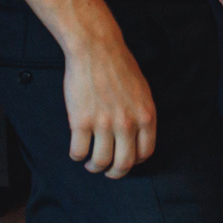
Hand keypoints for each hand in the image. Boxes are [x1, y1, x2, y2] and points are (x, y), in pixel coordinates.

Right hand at [62, 25, 158, 176]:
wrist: (97, 50)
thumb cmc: (120, 67)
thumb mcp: (143, 92)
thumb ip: (142, 114)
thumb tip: (138, 136)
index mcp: (146, 116)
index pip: (145, 153)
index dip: (135, 162)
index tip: (125, 160)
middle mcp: (127, 124)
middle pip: (124, 164)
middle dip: (115, 173)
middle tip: (107, 171)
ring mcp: (104, 124)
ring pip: (100, 161)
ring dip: (94, 167)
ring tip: (90, 163)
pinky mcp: (81, 121)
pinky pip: (78, 151)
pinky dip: (77, 156)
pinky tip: (77, 150)